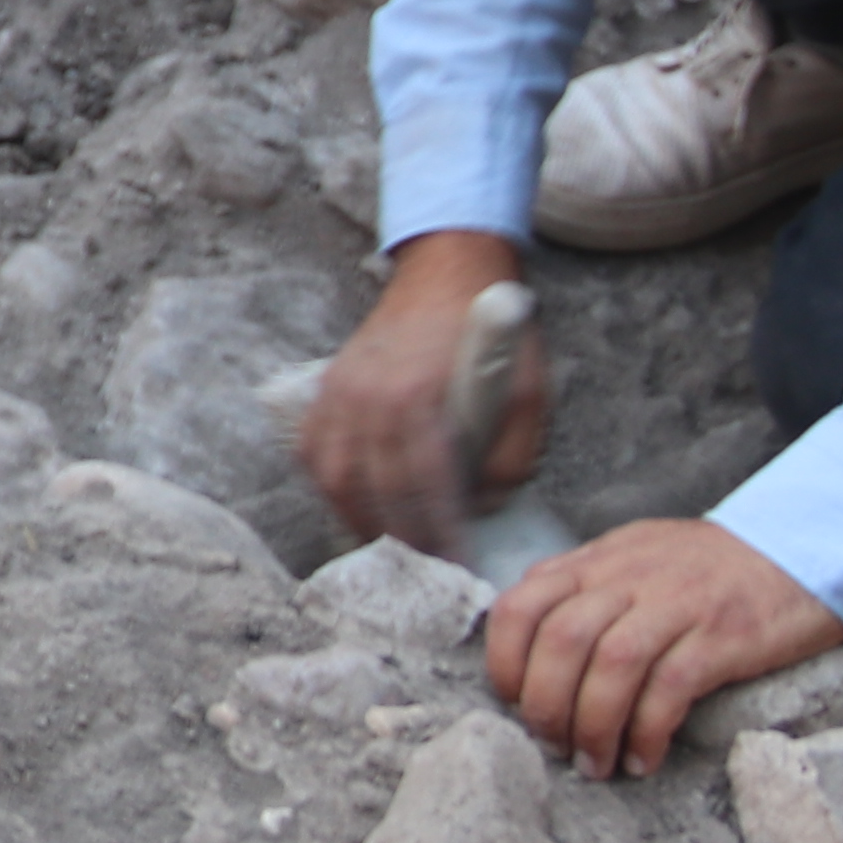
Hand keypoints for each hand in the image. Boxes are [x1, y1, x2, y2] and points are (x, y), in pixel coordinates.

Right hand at [302, 236, 549, 560]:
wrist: (448, 272)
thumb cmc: (495, 334)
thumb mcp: (529, 395)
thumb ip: (511, 460)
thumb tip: (480, 508)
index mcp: (419, 398)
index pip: (422, 487)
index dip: (439, 534)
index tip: (455, 566)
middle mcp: (368, 398)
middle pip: (374, 490)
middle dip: (402, 539)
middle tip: (425, 570)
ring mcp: (340, 392)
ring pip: (334, 476)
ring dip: (359, 519)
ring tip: (388, 546)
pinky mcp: (328, 388)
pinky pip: (313, 451)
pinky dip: (329, 485)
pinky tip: (353, 504)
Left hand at [484, 519, 842, 777]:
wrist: (802, 547)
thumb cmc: (707, 567)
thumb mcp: (632, 558)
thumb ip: (582, 590)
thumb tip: (531, 648)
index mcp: (595, 562)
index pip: (519, 605)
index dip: (505, 662)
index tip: (514, 704)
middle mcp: (628, 577)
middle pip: (560, 641)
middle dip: (546, 706)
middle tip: (554, 746)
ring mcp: (677, 604)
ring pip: (611, 666)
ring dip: (594, 726)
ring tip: (595, 765)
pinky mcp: (723, 636)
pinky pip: (670, 688)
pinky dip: (647, 731)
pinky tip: (643, 760)